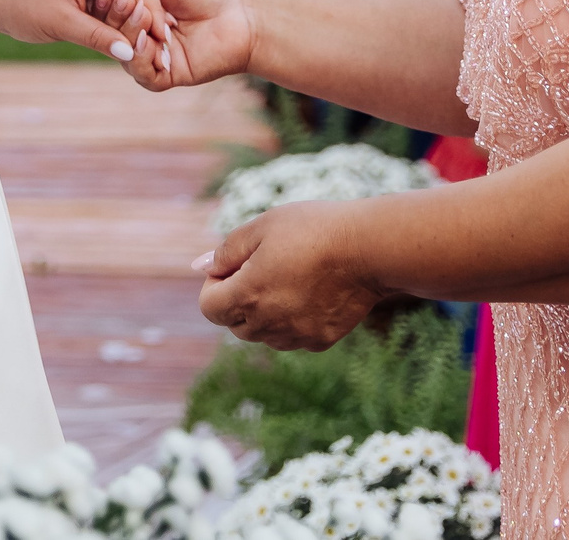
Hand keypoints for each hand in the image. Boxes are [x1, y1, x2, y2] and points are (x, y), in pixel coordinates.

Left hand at [0, 0, 171, 64]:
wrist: (1, 2)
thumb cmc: (24, 6)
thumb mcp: (61, 23)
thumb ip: (97, 37)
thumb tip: (130, 54)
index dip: (151, 14)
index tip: (165, 41)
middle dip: (151, 22)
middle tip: (168, 53)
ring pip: (131, 5)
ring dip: (140, 29)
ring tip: (159, 56)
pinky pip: (119, 13)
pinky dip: (126, 30)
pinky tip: (139, 49)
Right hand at [87, 0, 255, 89]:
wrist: (242, 16)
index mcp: (138, 14)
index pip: (109, 10)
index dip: (105, 0)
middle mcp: (142, 38)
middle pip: (113, 32)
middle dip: (117, 15)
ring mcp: (152, 59)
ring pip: (124, 53)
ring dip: (129, 33)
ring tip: (143, 15)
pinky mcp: (165, 78)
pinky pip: (141, 73)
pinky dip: (140, 57)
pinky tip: (147, 39)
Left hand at [197, 199, 385, 350]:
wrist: (369, 248)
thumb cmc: (313, 229)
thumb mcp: (262, 227)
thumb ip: (226, 251)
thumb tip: (200, 267)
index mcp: (247, 295)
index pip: (208, 308)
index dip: (214, 285)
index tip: (234, 266)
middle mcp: (268, 324)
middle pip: (234, 324)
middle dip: (238, 299)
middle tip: (262, 268)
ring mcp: (296, 336)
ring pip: (264, 334)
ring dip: (264, 313)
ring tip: (288, 277)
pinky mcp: (320, 340)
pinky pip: (293, 337)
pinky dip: (292, 320)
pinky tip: (310, 292)